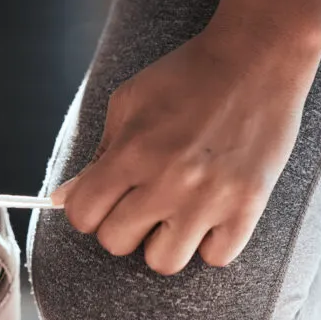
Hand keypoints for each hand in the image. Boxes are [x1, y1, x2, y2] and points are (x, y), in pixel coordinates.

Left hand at [52, 28, 314, 274]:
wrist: (257, 57)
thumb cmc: (186, 77)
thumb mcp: (128, 103)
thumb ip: (98, 154)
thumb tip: (63, 199)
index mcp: (133, 152)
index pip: (83, 216)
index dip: (86, 211)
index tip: (102, 200)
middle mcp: (169, 181)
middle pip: (117, 243)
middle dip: (121, 225)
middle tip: (140, 202)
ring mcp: (211, 198)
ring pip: (164, 262)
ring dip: (162, 242)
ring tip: (174, 214)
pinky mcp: (249, 206)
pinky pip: (216, 258)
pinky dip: (209, 243)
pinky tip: (209, 214)